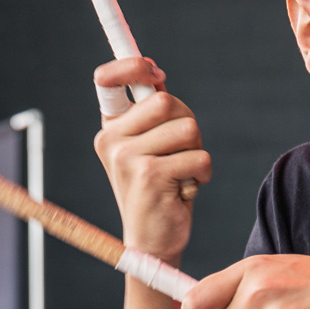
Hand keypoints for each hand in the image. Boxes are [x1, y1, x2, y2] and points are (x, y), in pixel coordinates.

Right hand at [92, 57, 209, 262]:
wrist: (151, 243)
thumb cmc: (159, 190)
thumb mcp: (150, 147)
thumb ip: (153, 112)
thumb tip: (156, 74)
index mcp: (109, 129)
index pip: (107, 79)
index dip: (132, 65)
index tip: (156, 73)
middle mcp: (111, 140)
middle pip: (166, 101)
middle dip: (187, 123)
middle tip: (180, 152)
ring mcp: (127, 158)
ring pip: (188, 128)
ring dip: (196, 152)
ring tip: (181, 174)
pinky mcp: (149, 176)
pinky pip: (199, 157)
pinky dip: (202, 174)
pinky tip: (184, 190)